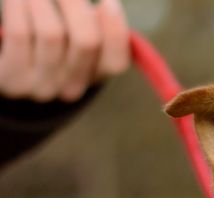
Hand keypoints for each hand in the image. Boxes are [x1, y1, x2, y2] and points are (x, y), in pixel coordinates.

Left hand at [0, 0, 129, 101]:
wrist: (8, 69)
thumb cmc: (45, 44)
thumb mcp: (73, 38)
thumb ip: (88, 23)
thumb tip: (104, 7)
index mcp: (95, 77)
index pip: (116, 61)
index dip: (116, 29)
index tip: (108, 2)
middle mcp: (73, 87)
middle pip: (86, 42)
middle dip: (75, 4)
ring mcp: (43, 86)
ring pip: (52, 33)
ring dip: (41, 0)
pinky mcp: (13, 78)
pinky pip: (21, 33)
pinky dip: (18, 7)